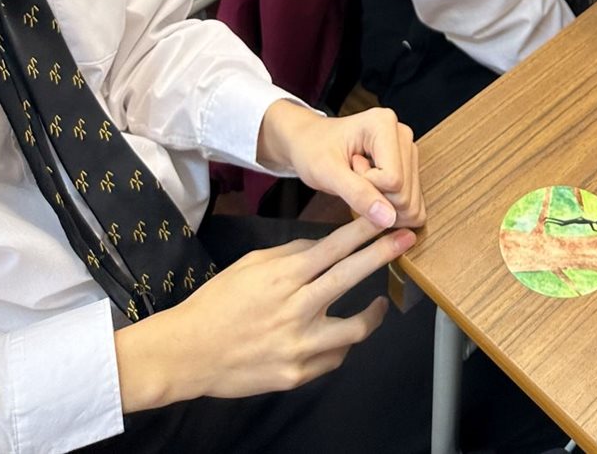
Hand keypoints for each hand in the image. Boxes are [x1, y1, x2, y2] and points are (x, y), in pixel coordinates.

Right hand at [113, 215, 413, 411]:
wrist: (189, 352)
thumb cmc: (218, 302)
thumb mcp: (251, 264)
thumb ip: (291, 255)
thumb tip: (323, 246)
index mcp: (282, 276)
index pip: (333, 247)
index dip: (364, 232)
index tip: (389, 219)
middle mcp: (295, 309)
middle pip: (350, 277)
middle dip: (382, 255)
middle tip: (407, 240)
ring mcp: (298, 346)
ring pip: (353, 329)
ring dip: (373, 313)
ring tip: (380, 303)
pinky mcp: (296, 375)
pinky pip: (333, 358)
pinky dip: (341, 344)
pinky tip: (341, 335)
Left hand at [257, 100, 424, 229]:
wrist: (310, 142)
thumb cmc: (314, 150)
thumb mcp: (326, 172)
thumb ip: (357, 194)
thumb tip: (389, 218)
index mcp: (384, 124)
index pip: (393, 180)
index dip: (367, 187)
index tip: (348, 168)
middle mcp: (402, 134)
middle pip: (405, 193)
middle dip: (376, 197)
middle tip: (352, 175)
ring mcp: (408, 151)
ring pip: (410, 202)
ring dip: (382, 202)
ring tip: (359, 179)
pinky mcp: (409, 167)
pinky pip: (411, 205)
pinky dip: (390, 208)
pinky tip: (371, 190)